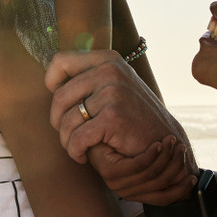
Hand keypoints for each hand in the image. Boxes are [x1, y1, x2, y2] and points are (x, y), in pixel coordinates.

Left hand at [45, 50, 192, 163]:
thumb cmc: (133, 119)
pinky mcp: (113, 118)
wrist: (165, 145)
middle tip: (70, 135)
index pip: (60, 61)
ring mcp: (113, 93)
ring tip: (78, 148)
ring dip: (67, 141)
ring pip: (66, 121)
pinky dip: (75, 152)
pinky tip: (82, 156)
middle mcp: (111, 71)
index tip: (62, 104)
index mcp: (109, 60)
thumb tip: (51, 79)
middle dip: (58, 121)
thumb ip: (89, 79)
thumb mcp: (115, 87)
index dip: (51, 83)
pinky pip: (77, 139)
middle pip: (59, 96)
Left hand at [88, 139, 195, 204]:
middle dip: (175, 166)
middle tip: (182, 148)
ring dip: (164, 157)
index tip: (194, 176)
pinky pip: (136, 167)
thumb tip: (193, 176)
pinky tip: (157, 144)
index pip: (163, 199)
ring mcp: (115, 183)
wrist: (98, 132)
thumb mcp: (149, 158)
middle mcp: (125, 191)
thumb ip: (164, 167)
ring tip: (172, 141)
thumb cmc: (126, 144)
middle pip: (158, 185)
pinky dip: (150, 156)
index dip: (180, 190)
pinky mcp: (108, 172)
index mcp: (136, 193)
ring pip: (149, 175)